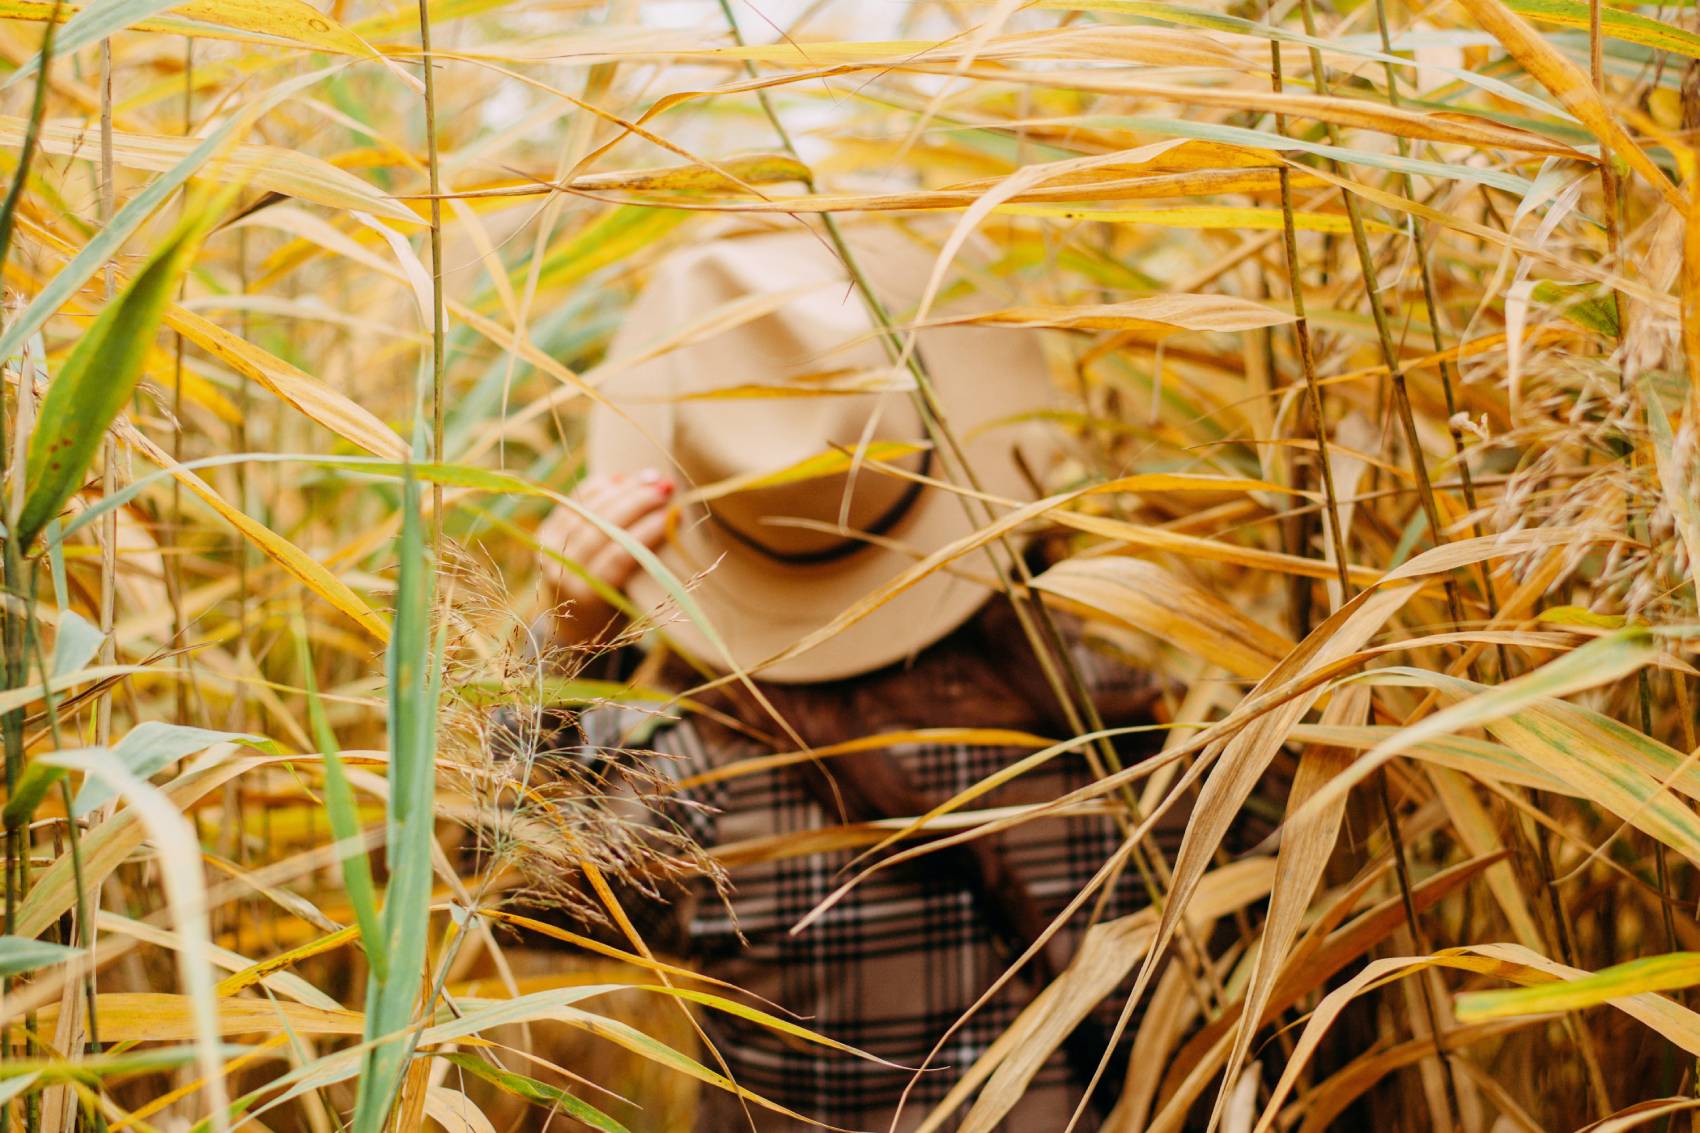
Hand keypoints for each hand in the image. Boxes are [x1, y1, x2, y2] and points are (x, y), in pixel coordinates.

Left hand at [536, 469, 674, 645]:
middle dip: (637, 503)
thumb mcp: (631, 605)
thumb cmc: (613, 616)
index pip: (619, 556)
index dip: (646, 533)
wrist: (568, 626)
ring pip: (587, 510)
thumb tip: (672, 524)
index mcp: (588, 595)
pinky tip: (621, 478)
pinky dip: (597, 488)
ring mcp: (549, 551)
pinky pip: (572, 502)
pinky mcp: (544, 534)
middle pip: (602, 527)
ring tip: (650, 478)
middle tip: (664, 489)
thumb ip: (644, 571)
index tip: (672, 516)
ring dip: (621, 490)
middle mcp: (563, 571)